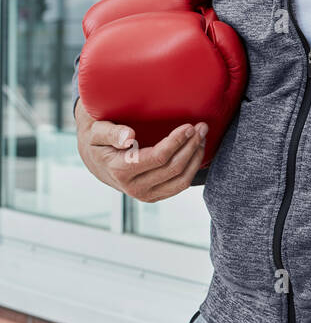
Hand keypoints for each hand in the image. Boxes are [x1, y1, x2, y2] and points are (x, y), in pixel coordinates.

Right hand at [74, 99, 208, 201]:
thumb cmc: (97, 140)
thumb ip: (111, 133)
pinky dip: (192, 168)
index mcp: (120, 170)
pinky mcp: (154, 196)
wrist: (95, 160)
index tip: (189, 126)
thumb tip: (129, 138)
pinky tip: (196, 150)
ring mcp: (145, 195)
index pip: (158, 157)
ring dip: (196, 157)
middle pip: (173, 169)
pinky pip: (179, 186)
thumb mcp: (97, 131)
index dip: (177, 142)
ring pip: (181, 181)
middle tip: (202, 126)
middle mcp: (133, 188)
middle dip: (191, 146)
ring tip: (202, 136)